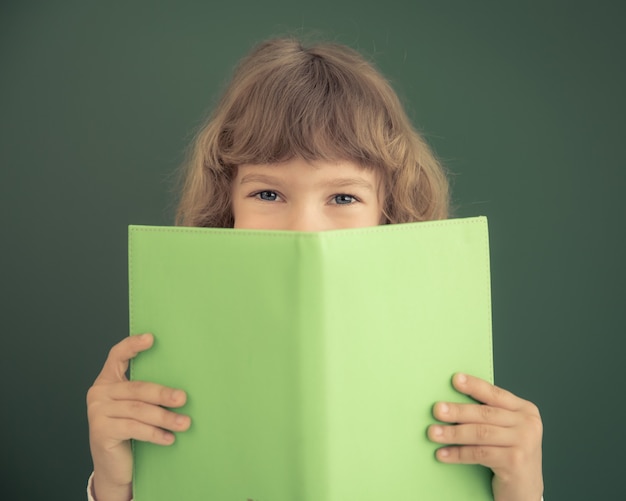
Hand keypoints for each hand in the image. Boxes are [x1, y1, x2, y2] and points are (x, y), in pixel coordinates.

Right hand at [87, 334, 190, 500]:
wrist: (114, 467)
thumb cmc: (131, 432)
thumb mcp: (137, 407)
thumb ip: (147, 394)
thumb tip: (181, 388)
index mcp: (108, 380)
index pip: (117, 355)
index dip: (132, 345)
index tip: (151, 338)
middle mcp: (99, 393)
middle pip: (137, 388)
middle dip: (163, 394)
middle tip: (183, 398)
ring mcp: (97, 412)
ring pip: (138, 410)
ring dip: (165, 417)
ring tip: (184, 423)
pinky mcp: (100, 431)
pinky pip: (134, 428)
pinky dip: (155, 433)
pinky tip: (169, 438)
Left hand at [428, 373, 542, 500]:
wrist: (526, 490)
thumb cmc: (510, 456)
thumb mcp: (506, 430)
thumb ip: (489, 415)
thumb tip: (452, 402)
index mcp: (525, 410)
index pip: (495, 394)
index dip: (474, 386)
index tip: (455, 379)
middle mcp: (528, 424)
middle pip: (485, 414)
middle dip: (457, 411)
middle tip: (436, 410)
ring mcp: (524, 443)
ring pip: (480, 433)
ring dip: (453, 433)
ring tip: (433, 433)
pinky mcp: (515, 461)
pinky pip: (479, 453)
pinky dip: (458, 453)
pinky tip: (442, 454)